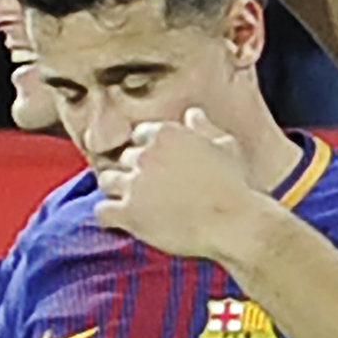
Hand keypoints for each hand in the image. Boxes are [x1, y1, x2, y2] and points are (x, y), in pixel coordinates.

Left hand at [94, 108, 259, 258]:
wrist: (235, 223)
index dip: (147, 153)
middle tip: (149, 190)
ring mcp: (134, 184)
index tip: (157, 168)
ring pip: (106, 180)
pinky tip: (120, 221)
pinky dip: (108, 216)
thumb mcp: (227, 146)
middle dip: (134, 172)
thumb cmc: (236, 185)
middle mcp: (145, 154)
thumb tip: (191, 113)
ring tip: (133, 203)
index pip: (139, 136)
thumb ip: (204, 128)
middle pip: (123, 159)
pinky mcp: (129, 213)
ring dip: (116, 190)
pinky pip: (101, 211)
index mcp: (166, 133)